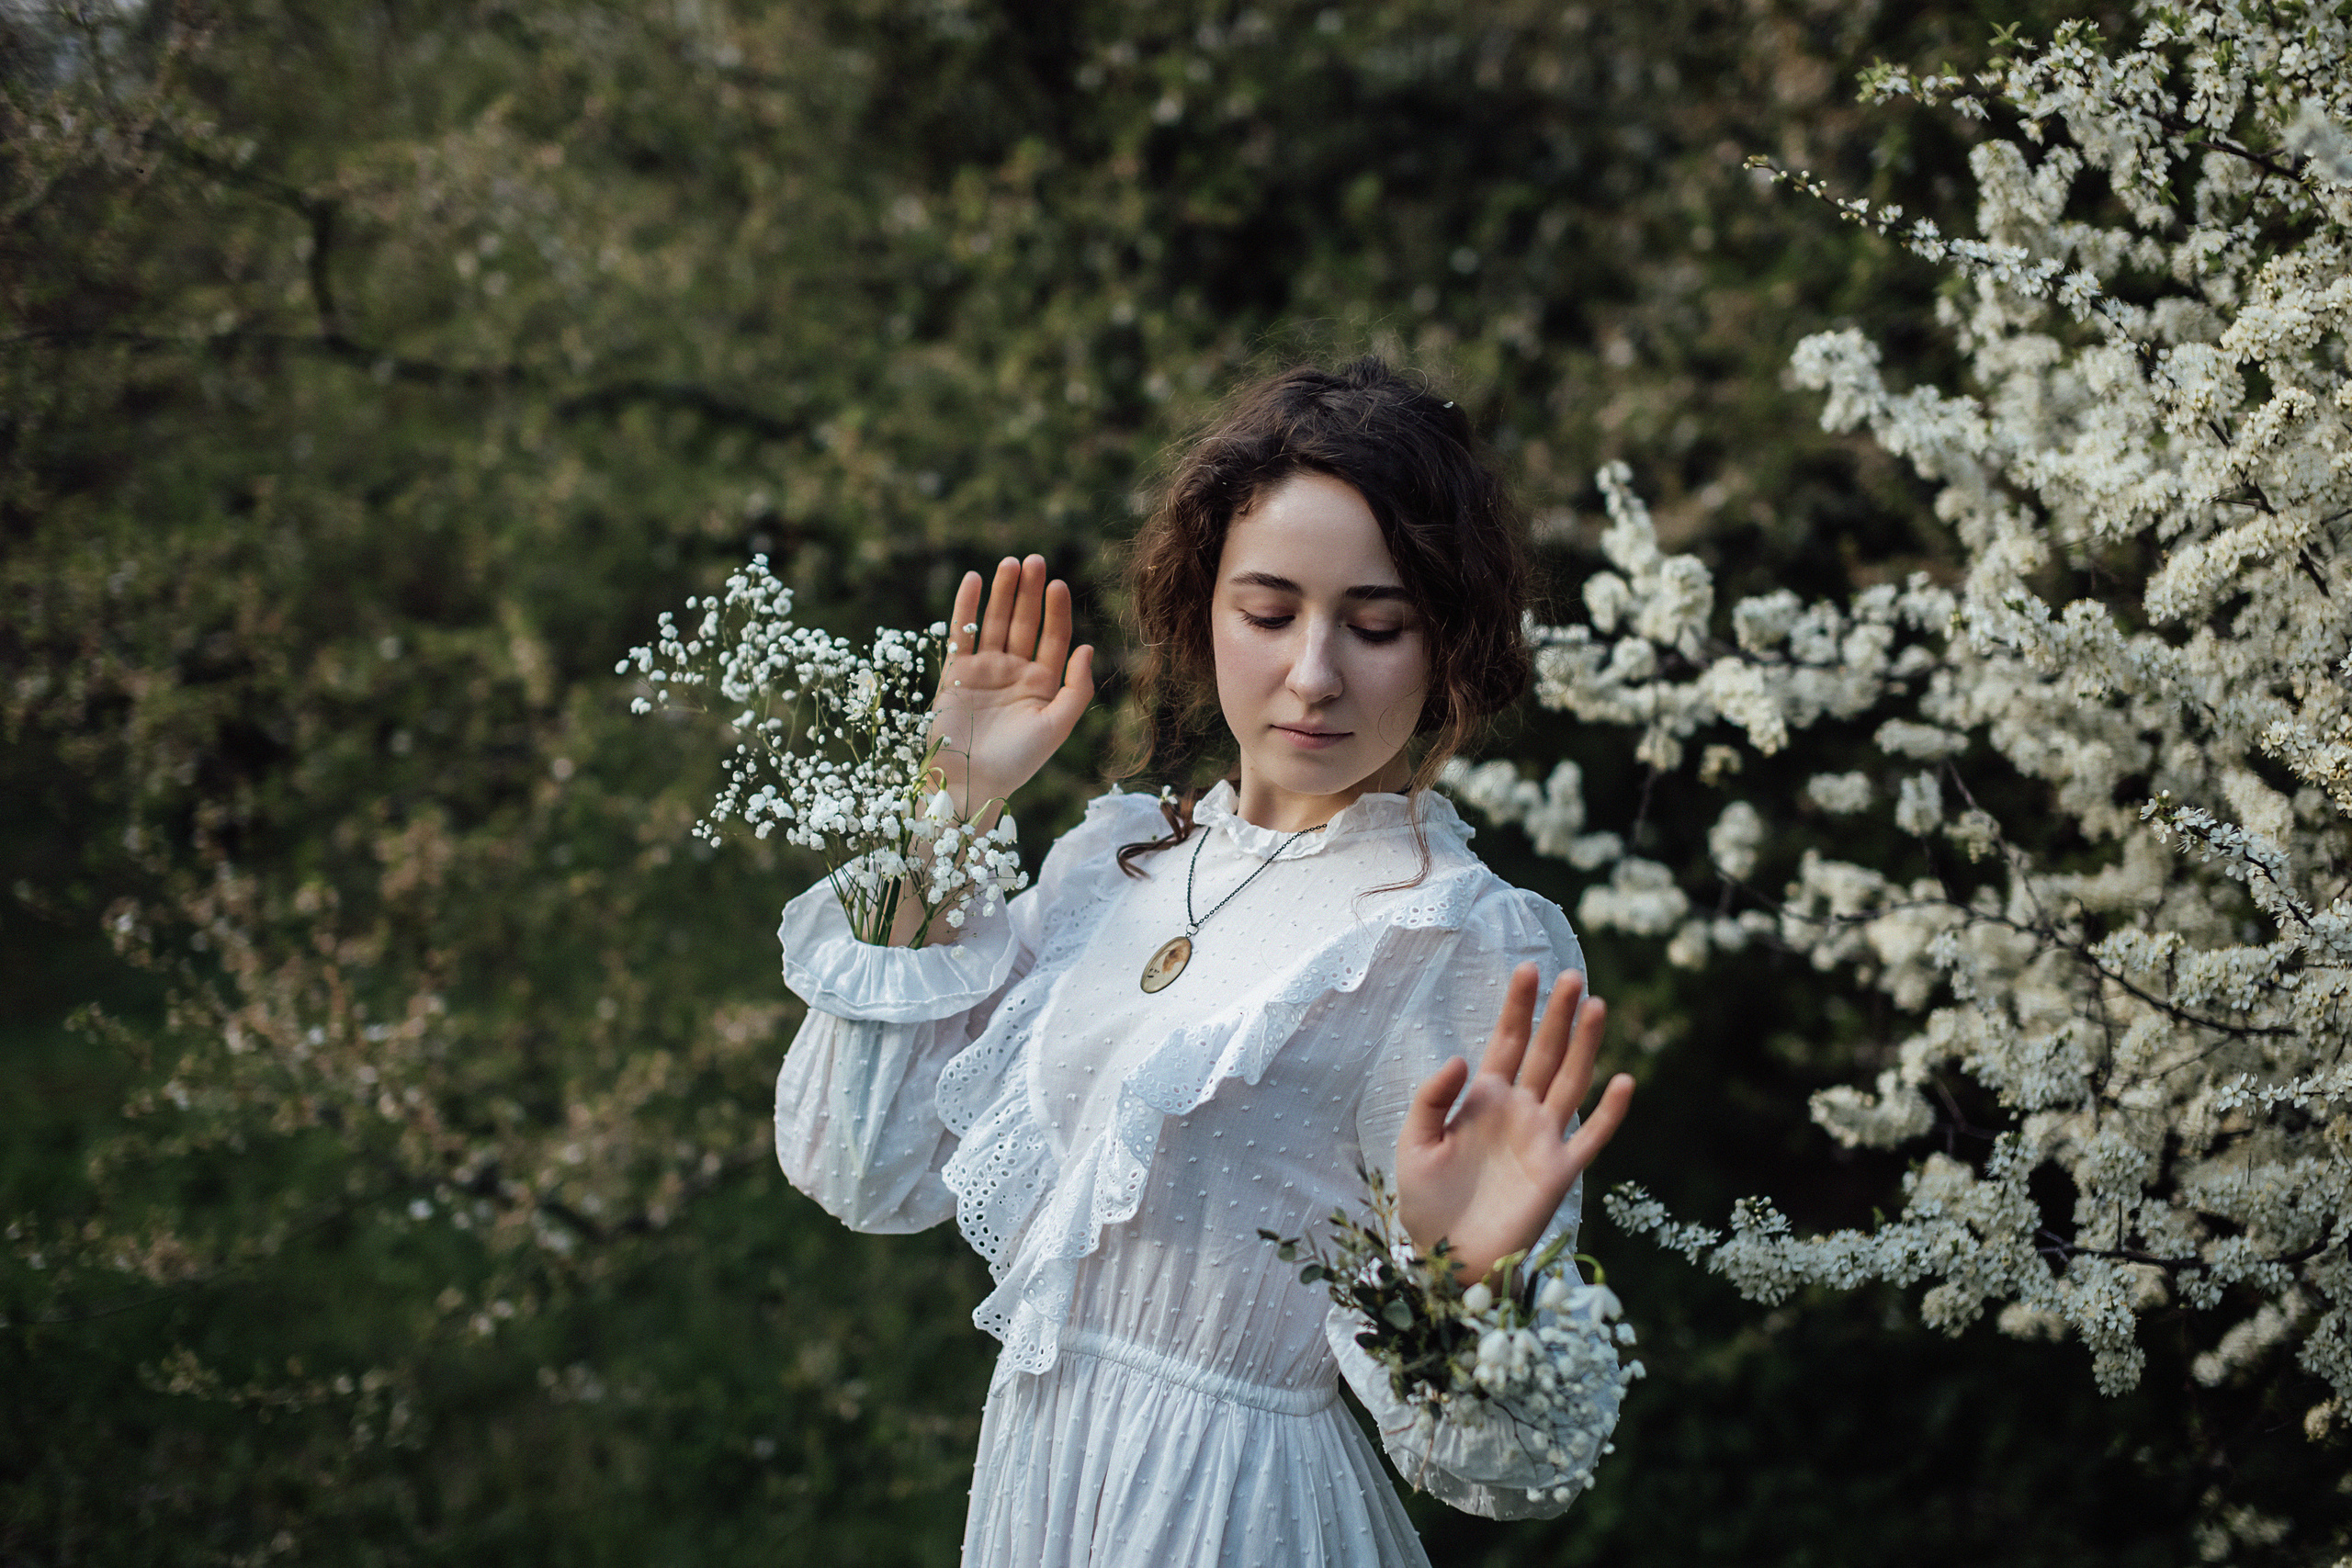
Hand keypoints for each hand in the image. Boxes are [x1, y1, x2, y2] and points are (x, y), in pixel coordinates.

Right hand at [929, 555, 1095, 815]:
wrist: (971, 783)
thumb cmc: (1018, 761)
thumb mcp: (1057, 727)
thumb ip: (1076, 688)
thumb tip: (1086, 646)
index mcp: (1042, 684)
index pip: (1052, 637)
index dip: (1055, 610)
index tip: (1057, 584)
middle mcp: (1014, 673)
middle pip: (1023, 623)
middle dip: (1028, 592)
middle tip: (1033, 560)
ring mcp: (984, 671)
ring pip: (993, 623)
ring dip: (1000, 593)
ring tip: (1008, 563)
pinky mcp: (956, 674)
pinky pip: (961, 634)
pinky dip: (964, 607)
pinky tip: (972, 580)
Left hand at [1394, 964, 1634, 1283]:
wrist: (1445, 1260)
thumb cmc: (1426, 1203)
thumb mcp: (1415, 1143)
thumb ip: (1432, 1098)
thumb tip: (1462, 1058)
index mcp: (1484, 1099)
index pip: (1507, 1041)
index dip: (1519, 1006)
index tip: (1528, 968)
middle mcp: (1519, 1112)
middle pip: (1545, 1052)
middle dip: (1558, 1015)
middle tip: (1572, 976)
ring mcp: (1542, 1139)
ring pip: (1571, 1082)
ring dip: (1585, 1046)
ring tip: (1597, 1007)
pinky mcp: (1558, 1173)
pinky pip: (1591, 1138)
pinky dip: (1610, 1112)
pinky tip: (1624, 1081)